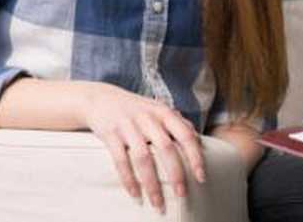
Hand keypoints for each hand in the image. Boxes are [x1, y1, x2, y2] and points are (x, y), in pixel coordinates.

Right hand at [81, 82, 203, 213]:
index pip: (185, 134)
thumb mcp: (158, 109)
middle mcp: (148, 118)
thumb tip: (197, 138)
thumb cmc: (136, 109)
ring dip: (151, 183)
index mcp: (164, 112)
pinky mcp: (111, 134)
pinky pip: (120, 161)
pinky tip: (135, 194)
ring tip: (157, 202)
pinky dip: (128, 179)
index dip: (195, 156)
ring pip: (143, 158)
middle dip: (176, 174)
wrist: (101, 99)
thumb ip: (177, 122)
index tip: (201, 176)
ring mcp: (129, 126)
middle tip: (182, 194)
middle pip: (166, 148)